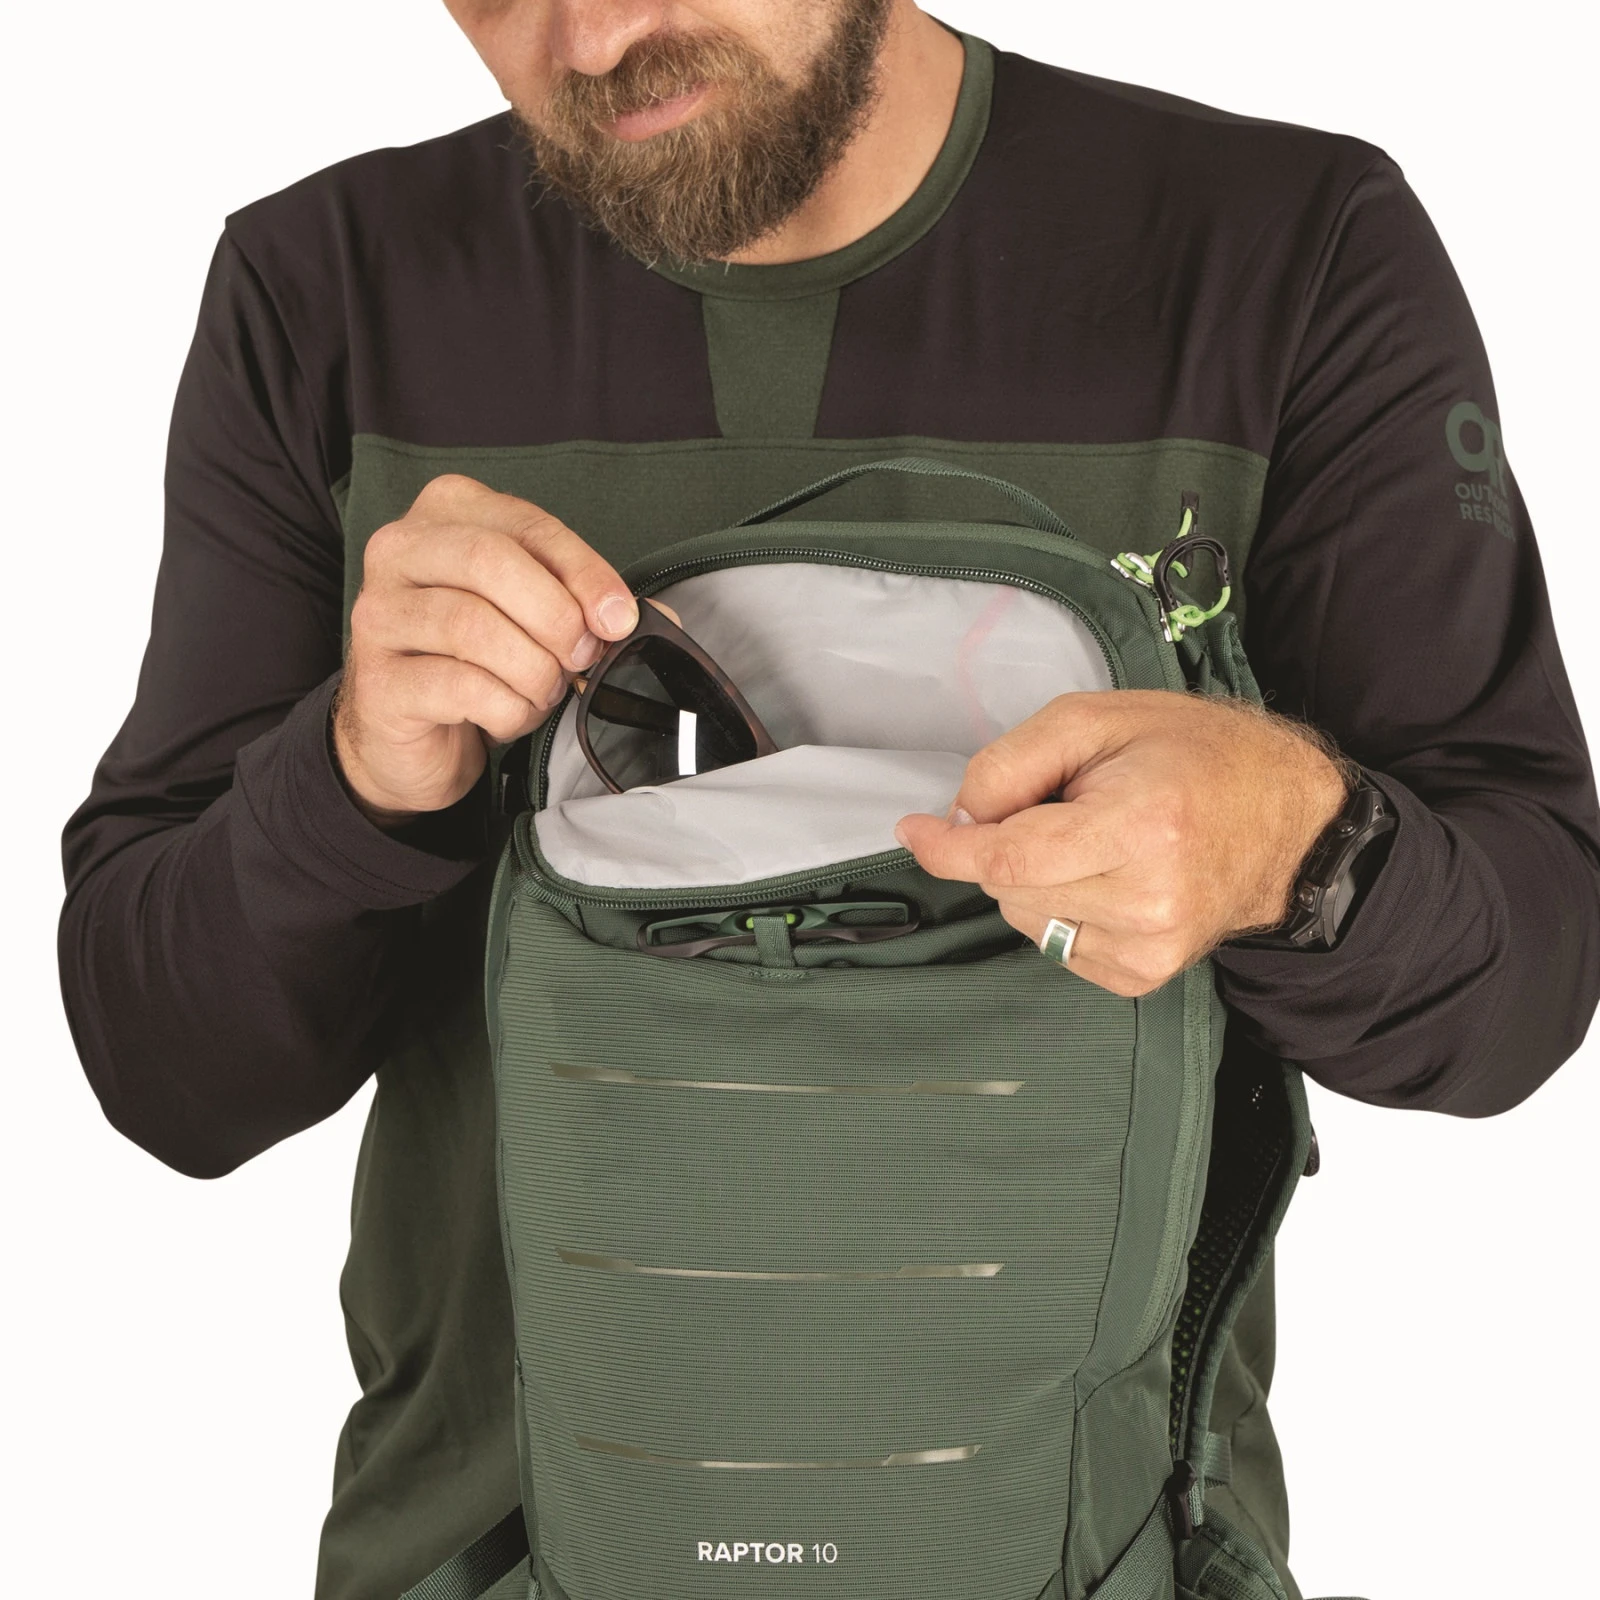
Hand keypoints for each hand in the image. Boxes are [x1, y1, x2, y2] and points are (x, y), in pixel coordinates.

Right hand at [334, 473, 638, 825]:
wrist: (413, 734)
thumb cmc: (477, 661)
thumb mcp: (534, 618)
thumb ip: (585, 605)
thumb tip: (651, 615)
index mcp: (446, 513)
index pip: (527, 526)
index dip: (584, 573)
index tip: (619, 618)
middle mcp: (399, 550)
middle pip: (491, 562)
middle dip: (555, 617)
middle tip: (581, 658)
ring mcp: (378, 613)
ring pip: (473, 626)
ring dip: (532, 670)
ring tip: (544, 692)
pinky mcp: (378, 679)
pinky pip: (459, 686)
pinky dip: (506, 709)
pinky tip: (509, 716)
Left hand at [894, 691, 1350, 995]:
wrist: (1288, 819)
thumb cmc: (1195, 755)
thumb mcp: (1097, 719)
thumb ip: (1015, 762)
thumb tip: (959, 817)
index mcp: (1143, 827)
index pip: (1009, 859)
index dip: (950, 848)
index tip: (914, 829)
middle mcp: (1150, 900)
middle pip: (1010, 889)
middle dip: (1006, 846)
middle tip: (1063, 806)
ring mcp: (1152, 948)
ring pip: (1026, 920)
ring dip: (1034, 879)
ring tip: (1094, 840)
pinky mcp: (1145, 975)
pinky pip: (1056, 945)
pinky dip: (1061, 909)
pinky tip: (1106, 877)